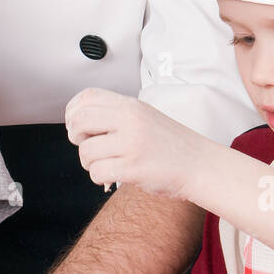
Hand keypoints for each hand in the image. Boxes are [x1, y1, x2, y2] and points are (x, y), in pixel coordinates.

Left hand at [65, 88, 198, 199]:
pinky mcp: (133, 168)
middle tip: (87, 145)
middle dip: (76, 136)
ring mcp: (131, 144)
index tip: (77, 125)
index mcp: (130, 105)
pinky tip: (112, 175)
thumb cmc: (170, 143)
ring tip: (105, 163)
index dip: (74, 112)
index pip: (87, 97)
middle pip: (80, 121)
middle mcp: (130, 120)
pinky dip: (99, 177)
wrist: (200, 164)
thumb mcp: (144, 116)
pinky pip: (97, 172)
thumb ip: (115, 114)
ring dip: (89, 162)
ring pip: (86, 151)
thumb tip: (78, 120)